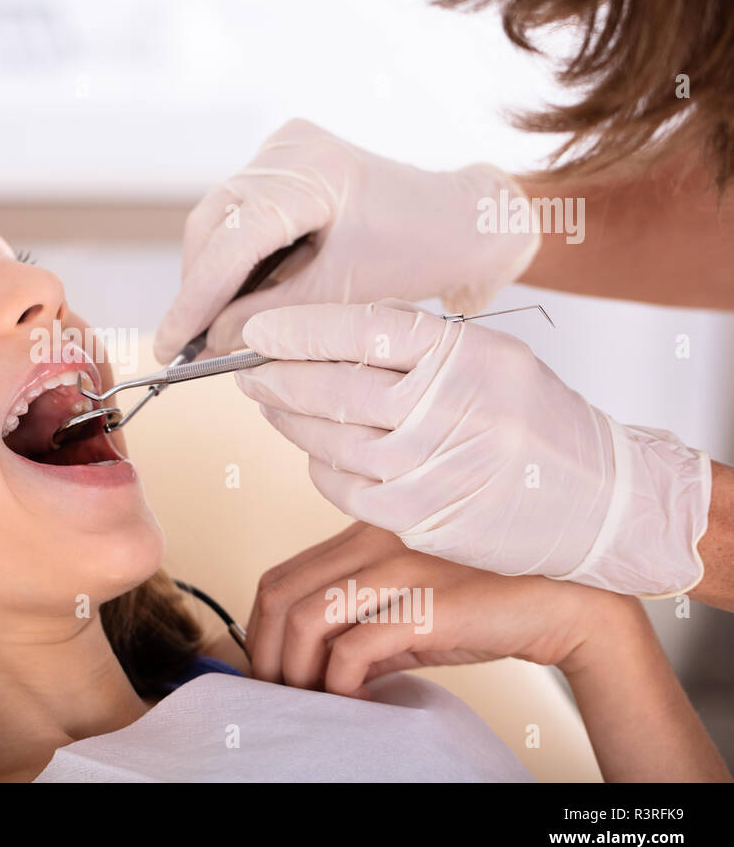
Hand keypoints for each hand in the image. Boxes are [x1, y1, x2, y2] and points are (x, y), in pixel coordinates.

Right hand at [153, 118, 538, 361]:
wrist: (459, 221)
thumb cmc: (417, 254)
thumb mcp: (343, 296)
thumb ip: (272, 317)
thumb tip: (211, 345)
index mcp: (313, 172)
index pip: (231, 241)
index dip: (195, 300)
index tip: (170, 346)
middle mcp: (288, 149)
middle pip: (213, 225)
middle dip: (198, 290)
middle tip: (187, 347)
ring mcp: (282, 150)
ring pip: (218, 222)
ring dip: (211, 277)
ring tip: (207, 331)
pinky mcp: (283, 164)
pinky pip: (237, 215)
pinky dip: (231, 260)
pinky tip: (231, 299)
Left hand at [235, 299, 709, 596]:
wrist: (598, 502)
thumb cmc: (533, 421)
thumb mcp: (490, 358)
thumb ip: (415, 344)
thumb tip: (322, 335)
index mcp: (464, 357)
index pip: (361, 330)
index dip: (299, 330)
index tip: (259, 330)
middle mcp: (446, 410)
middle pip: (333, 388)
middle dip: (276, 377)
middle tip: (247, 369)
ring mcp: (430, 469)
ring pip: (328, 440)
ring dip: (288, 421)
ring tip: (271, 403)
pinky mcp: (419, 517)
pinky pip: (343, 486)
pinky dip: (320, 465)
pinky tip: (317, 449)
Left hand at [245, 522, 628, 696]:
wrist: (567, 603)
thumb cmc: (486, 605)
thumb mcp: (408, 605)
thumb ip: (357, 622)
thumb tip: (308, 667)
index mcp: (364, 533)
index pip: (280, 577)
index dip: (259, 630)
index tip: (265, 670)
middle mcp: (373, 541)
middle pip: (280, 597)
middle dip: (265, 655)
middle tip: (278, 696)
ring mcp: (398, 568)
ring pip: (305, 622)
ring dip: (297, 672)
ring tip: (313, 702)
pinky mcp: (425, 604)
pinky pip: (353, 650)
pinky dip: (340, 684)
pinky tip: (357, 702)